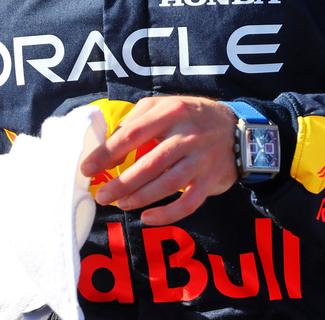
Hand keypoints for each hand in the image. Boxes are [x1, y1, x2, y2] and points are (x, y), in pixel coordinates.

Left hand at [79, 96, 237, 225]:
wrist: (237, 130)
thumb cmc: (190, 117)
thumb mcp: (164, 106)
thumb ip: (136, 121)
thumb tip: (106, 145)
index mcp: (170, 113)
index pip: (131, 135)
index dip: (107, 153)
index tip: (87, 168)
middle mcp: (187, 136)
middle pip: (149, 164)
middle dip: (121, 182)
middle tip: (101, 195)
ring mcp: (201, 159)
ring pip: (167, 184)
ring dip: (140, 198)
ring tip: (120, 204)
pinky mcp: (211, 181)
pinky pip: (189, 202)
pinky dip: (167, 214)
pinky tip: (148, 217)